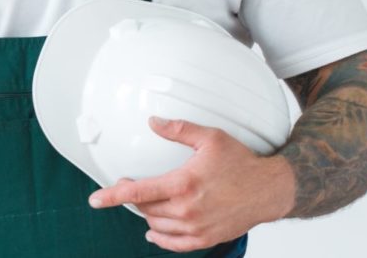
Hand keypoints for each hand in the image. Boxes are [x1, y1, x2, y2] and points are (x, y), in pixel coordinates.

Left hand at [88, 117, 294, 251]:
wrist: (271, 189)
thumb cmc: (242, 163)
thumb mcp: (211, 138)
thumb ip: (179, 130)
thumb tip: (153, 122)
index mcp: (183, 184)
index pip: (137, 192)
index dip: (112, 196)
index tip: (95, 199)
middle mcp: (188, 209)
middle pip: (145, 208)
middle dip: (133, 198)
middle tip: (133, 187)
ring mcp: (197, 226)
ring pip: (157, 224)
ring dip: (147, 214)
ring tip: (148, 202)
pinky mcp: (207, 238)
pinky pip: (175, 244)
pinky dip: (161, 239)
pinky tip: (153, 232)